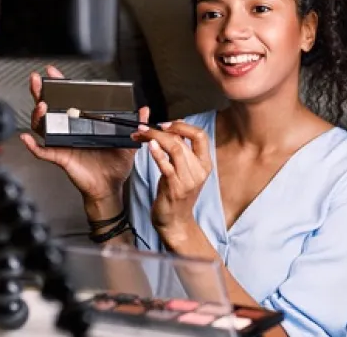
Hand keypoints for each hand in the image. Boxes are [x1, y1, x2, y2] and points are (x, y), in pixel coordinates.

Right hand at [20, 66, 148, 201]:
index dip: (61, 87)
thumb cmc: (115, 167)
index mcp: (83, 124)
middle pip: (50, 109)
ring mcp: (63, 144)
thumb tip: (144, 110)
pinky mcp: (61, 158)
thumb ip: (136, 125)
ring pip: (43, 127)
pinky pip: (43, 152)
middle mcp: (70, 131)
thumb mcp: (128, 142)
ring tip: (41, 106)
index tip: (54, 74)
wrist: (111, 187)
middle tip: (37, 80)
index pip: (70, 101)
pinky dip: (33, 146)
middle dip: (41, 93)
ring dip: (39, 116)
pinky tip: (27, 138)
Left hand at [133, 121, 212, 237]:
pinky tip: (149, 146)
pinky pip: (167, 166)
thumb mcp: (185, 172)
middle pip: (183, 140)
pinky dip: (157, 153)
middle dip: (161, 130)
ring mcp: (188, 180)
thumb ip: (182, 153)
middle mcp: (199, 171)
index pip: (201, 136)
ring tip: (141, 134)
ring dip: (155, 138)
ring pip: (175, 148)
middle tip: (144, 128)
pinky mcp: (175, 188)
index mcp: (205, 164)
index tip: (166, 124)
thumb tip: (170, 131)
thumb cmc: (177, 195)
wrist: (176, 222)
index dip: (183, 126)